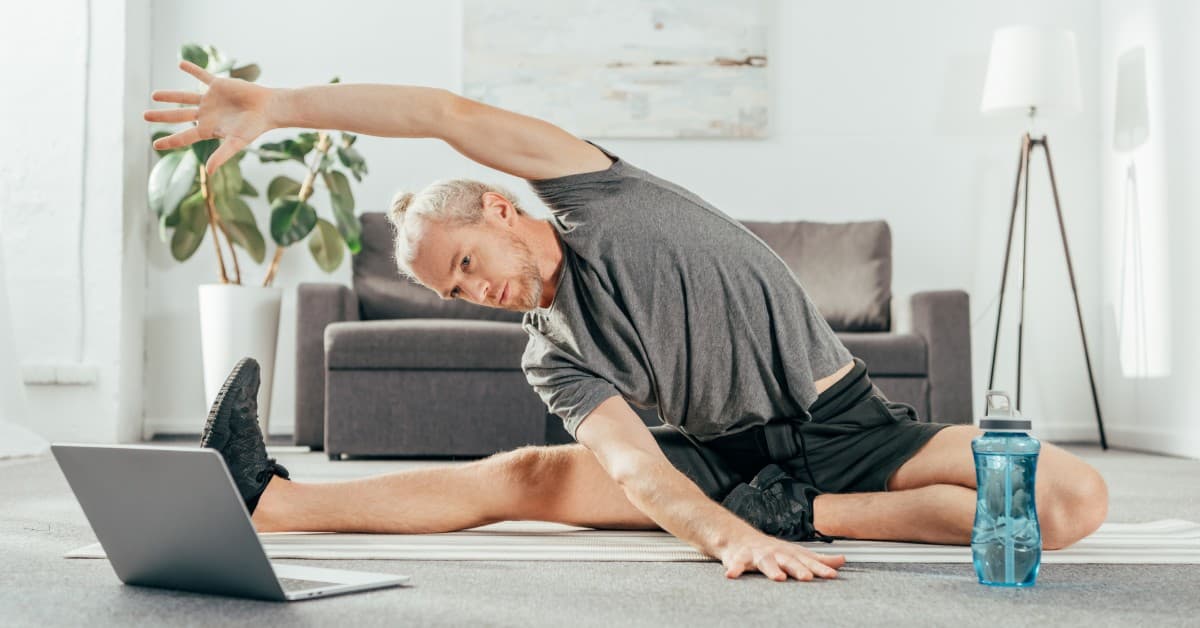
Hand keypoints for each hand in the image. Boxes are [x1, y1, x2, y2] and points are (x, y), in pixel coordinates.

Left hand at [143, 60, 279, 174]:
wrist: (268, 109)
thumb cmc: (254, 128)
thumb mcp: (236, 143)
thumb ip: (221, 156)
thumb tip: (208, 172)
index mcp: (208, 129)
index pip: (184, 136)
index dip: (169, 141)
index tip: (155, 145)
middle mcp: (206, 114)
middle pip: (179, 115)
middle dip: (162, 116)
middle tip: (145, 116)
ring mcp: (211, 99)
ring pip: (185, 97)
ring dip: (169, 95)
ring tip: (154, 95)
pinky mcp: (218, 85)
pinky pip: (202, 76)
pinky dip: (192, 69)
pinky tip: (181, 64)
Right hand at [719, 532, 845, 581]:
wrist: (739, 538)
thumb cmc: (772, 550)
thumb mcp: (796, 553)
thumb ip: (818, 560)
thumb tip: (842, 560)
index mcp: (790, 553)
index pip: (808, 562)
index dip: (820, 568)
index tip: (832, 575)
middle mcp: (776, 553)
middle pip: (789, 561)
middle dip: (798, 569)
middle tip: (807, 577)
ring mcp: (758, 554)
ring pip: (765, 562)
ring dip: (772, 569)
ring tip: (779, 578)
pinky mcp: (740, 557)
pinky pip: (737, 563)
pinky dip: (735, 568)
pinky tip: (732, 575)